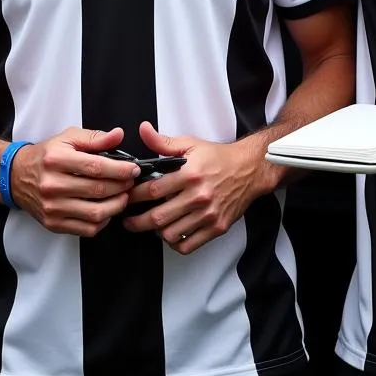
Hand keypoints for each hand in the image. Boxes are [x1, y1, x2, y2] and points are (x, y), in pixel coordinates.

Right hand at [9, 127, 139, 236]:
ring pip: (95, 213)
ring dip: (116, 205)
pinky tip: (107, 210)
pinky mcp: (53, 224)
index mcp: (56, 160)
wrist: (16, 177)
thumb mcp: (67, 138)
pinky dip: (103, 221)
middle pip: (98, 190)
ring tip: (123, 196)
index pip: (95, 167)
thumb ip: (94, 138)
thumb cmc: (46, 156)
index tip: (134, 169)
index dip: (120, 169)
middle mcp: (52, 185)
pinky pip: (86, 229)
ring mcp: (52, 207)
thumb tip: (118, 135)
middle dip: (122, 186)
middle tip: (131, 182)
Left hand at [123, 122, 269, 253]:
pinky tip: (171, 233)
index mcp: (189, 174)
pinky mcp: (216, 227)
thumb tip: (143, 130)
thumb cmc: (219, 157)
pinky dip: (175, 243)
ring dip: (155, 232)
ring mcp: (208, 214)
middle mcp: (198, 196)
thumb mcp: (191, 144)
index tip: (126, 198)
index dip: (133, 196)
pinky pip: (188, 245)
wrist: (249, 169)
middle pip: (157, 217)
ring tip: (151, 225)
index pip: (152, 191)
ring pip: (170, 234)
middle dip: (136, 222)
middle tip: (128, 220)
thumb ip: (163, 142)